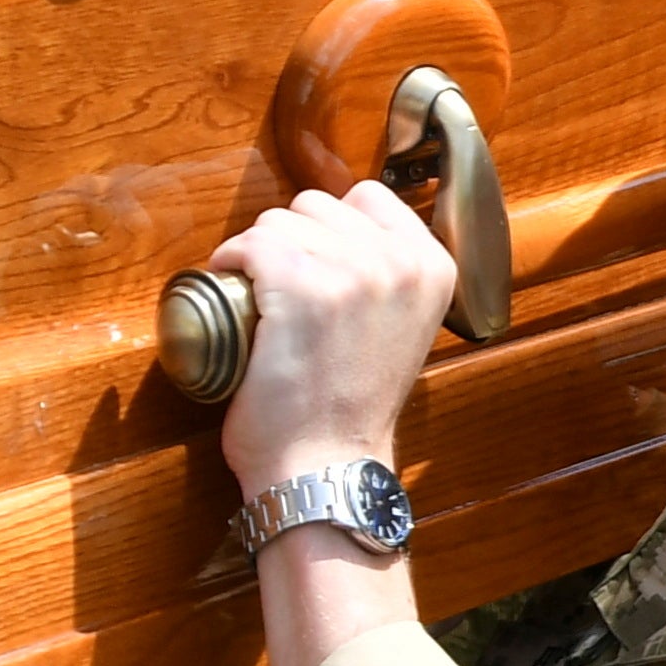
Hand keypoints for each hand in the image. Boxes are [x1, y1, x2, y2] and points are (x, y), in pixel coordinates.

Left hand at [208, 184, 464, 495]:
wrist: (327, 466)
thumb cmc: (351, 409)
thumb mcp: (401, 328)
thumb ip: (389, 279)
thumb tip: (343, 235)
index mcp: (434, 268)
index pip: (369, 198)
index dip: (330, 228)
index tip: (315, 266)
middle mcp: (401, 261)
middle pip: (318, 204)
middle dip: (292, 239)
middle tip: (282, 291)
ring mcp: (352, 270)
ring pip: (278, 220)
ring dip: (258, 253)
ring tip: (261, 299)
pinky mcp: (300, 284)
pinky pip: (250, 244)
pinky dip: (231, 262)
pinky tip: (234, 292)